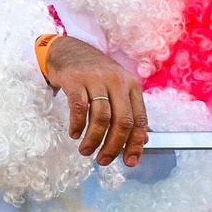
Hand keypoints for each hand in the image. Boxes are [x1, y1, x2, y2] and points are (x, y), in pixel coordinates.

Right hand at [43, 35, 150, 167]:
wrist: (69, 49)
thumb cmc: (94, 74)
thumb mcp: (117, 88)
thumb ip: (130, 112)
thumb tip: (142, 140)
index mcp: (132, 85)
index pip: (139, 120)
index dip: (135, 144)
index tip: (130, 162)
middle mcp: (117, 81)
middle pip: (122, 121)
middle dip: (114, 146)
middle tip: (103, 160)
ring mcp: (96, 79)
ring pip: (101, 117)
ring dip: (93, 139)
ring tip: (86, 150)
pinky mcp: (75, 80)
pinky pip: (79, 108)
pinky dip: (78, 125)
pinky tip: (74, 134)